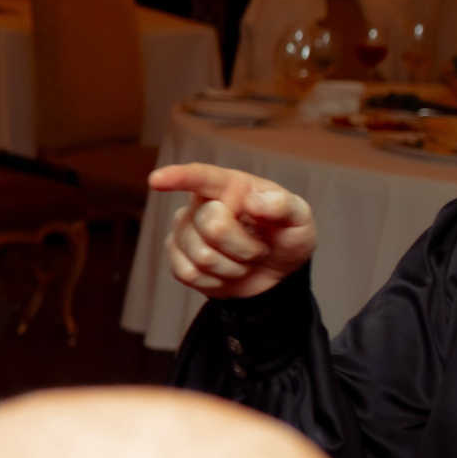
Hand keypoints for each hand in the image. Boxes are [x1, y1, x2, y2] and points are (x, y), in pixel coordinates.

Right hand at [147, 163, 317, 300]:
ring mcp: (184, 230)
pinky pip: (189, 273)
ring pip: (201, 256)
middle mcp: (200, 204)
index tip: (156, 180)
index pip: (201, 177)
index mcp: (229, 186)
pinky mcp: (176, 257)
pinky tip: (225, 272)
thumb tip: (253, 203)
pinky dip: (216, 281)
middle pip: (212, 226)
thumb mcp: (300, 219)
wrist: (274, 273)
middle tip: (258, 248)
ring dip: (233, 267)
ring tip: (243, 260)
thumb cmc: (285, 237)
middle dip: (243, 247)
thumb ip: (284, 205)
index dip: (178, 177)